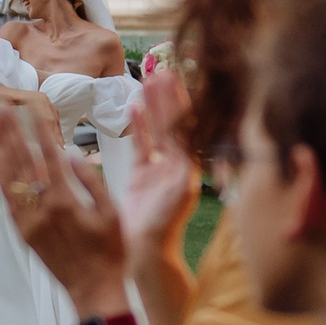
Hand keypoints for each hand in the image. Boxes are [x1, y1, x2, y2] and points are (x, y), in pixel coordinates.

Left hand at [0, 102, 128, 311]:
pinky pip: (7, 200)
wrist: (94, 290)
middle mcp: (42, 209)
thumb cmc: (110, 252)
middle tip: (0, 106)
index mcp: (66, 201)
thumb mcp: (111, 213)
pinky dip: (0, 178)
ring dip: (0, 149)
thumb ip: (91, 181)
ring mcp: (29, 222)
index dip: (37, 129)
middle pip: (22, 162)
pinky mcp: (24, 233)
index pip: (48, 156)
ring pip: (9, 179)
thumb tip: (72, 154)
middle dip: (11, 131)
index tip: (30, 107)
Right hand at [120, 70, 199, 272]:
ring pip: (157, 131)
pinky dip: (138, 128)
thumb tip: (190, 139)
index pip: (186, 125)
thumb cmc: (164, 227)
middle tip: (161, 71)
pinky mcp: (143, 177)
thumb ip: (184, 165)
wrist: (147, 252)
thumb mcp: (179, 192)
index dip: (181, 102)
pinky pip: (141, 146)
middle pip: (173, 122)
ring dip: (154, 107)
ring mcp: (160, 169)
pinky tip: (134, 109)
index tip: (176, 79)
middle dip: (167, 97)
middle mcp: (177, 164)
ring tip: (148, 81)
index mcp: (188, 166)